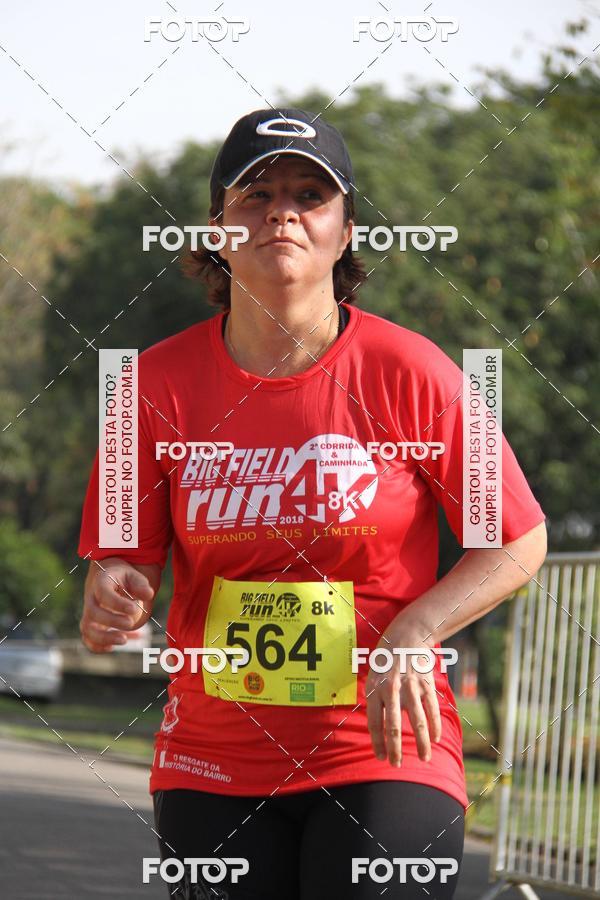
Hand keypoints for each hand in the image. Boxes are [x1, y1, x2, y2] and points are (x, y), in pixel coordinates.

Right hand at [80, 557, 157, 652]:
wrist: (111, 583)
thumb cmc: (125, 579)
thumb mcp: (134, 576)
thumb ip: (141, 584)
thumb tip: (149, 595)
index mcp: (101, 582)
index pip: (104, 593)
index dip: (117, 603)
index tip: (134, 609)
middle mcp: (90, 599)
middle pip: (93, 613)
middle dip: (111, 621)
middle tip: (131, 623)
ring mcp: (89, 614)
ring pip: (87, 629)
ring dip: (103, 638)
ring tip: (124, 640)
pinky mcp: (90, 626)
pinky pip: (88, 639)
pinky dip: (98, 647)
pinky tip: (113, 647)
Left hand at [365, 624, 441, 766]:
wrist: (406, 636)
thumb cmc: (386, 661)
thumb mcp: (373, 677)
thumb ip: (375, 701)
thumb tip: (377, 730)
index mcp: (375, 689)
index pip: (375, 723)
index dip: (378, 743)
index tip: (381, 757)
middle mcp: (391, 689)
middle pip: (394, 726)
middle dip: (395, 749)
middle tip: (396, 765)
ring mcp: (410, 687)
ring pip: (417, 722)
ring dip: (421, 743)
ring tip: (423, 758)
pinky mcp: (426, 684)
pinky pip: (432, 710)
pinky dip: (435, 726)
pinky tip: (435, 739)